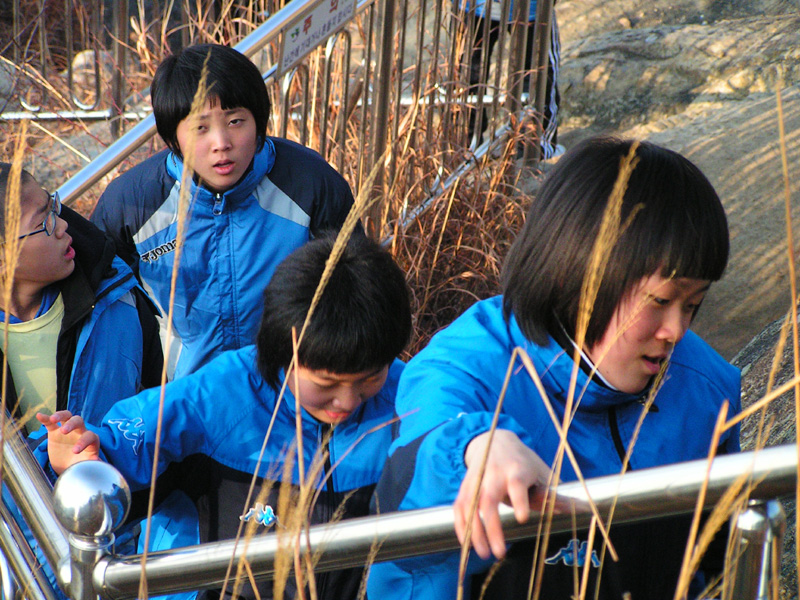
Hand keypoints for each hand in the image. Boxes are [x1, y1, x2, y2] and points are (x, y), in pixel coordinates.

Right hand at [36, 411, 99, 474]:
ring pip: (67, 416)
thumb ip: (91, 462)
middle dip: (72, 424)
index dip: (83, 442)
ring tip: (52, 419)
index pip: (90, 436)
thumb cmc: (79, 465)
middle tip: (64, 432)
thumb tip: (96, 460)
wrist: (67, 466)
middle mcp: (80, 432)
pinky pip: (51, 423)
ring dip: (60, 415)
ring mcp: (67, 430)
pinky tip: (39, 416)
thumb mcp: (85, 465)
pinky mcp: (55, 432)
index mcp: (90, 440)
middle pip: (79, 421)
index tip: (74, 452)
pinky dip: (46, 418)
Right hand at [453, 429, 550, 559]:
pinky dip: (461, 526)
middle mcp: (494, 473)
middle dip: (492, 527)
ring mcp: (477, 479)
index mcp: (517, 468)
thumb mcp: (541, 471)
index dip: (519, 499)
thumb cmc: (523, 462)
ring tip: (484, 554)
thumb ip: (554, 493)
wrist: (493, 441)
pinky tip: (467, 544)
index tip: (522, 517)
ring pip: (470, 506)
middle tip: (500, 553)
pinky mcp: (465, 486)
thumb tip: (583, 508)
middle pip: (489, 499)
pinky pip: (459, 507)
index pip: (516, 483)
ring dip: (474, 531)